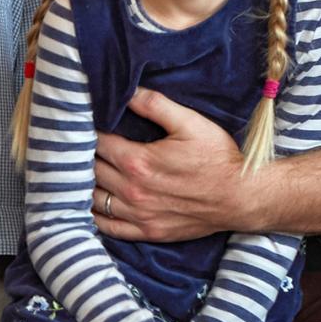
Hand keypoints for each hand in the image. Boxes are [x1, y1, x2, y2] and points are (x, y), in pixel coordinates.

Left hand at [93, 89, 247, 241]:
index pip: (96, 144)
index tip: (83, 125)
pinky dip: (94, 216)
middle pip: (90, 171)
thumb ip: (154, 104)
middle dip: (82, 156)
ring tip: (80, 171)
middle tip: (78, 146)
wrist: (243, 197)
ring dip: (83, 184)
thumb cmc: (219, 158)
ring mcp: (139, 214)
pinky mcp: (148, 231)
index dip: (86, 132)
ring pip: (93, 199)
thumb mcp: (189, 122)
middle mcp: (132, 191)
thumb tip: (127, 90)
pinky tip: (90, 204)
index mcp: (138, 162)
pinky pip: (108, 227)